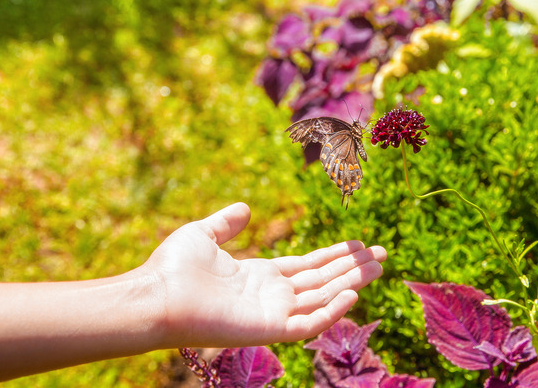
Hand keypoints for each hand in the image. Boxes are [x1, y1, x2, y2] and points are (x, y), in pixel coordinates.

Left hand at [141, 202, 386, 347]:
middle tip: (382, 254)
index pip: (307, 267)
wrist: (156, 296)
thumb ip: (226, 223)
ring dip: (351, 283)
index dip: (333, 256)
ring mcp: (272, 314)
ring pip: (323, 299)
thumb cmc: (173, 268)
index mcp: (259, 276)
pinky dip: (332, 311)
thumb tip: (244, 207)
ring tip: (378, 266)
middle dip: (352, 268)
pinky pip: (309, 323)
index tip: (358, 244)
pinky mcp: (269, 329)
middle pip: (322, 281)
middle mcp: (271, 295)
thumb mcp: (203, 235)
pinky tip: (352, 293)